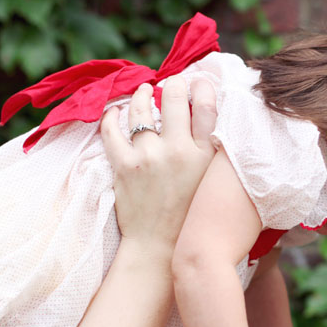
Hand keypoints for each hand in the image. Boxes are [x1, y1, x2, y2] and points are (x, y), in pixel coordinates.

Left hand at [101, 77, 216, 249]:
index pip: (207, 108)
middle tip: (172, 81)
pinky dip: (112, 117)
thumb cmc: (190, 215)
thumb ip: (213, 151)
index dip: (203, 87)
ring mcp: (149, 157)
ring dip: (143, 95)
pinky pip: (112, 130)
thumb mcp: (211, 181)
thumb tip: (212, 121)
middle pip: (175, 99)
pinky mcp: (124, 166)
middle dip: (173, 83)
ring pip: (142, 110)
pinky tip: (116, 111)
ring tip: (145, 91)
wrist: (160, 246)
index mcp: (205, 156)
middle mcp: (179, 152)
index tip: (200, 80)